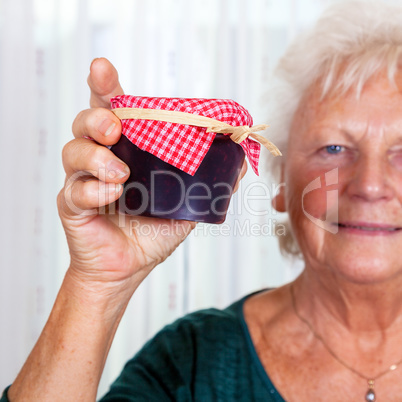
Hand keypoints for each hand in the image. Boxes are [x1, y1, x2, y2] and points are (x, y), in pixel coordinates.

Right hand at [58, 58, 195, 292]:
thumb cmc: (154, 230)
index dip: (106, 85)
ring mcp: (83, 179)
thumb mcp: (188, 202)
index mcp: (127, 150)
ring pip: (73, 149)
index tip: (102, 68)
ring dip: (96, 155)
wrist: (130, 265)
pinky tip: (112, 196)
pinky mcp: (72, 204)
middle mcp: (101, 158)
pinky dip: (93, 190)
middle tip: (115, 128)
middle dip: (98, 117)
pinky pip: (74, 190)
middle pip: (86, 120)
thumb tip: (239, 159)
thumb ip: (209, 180)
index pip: (112, 109)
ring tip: (121, 174)